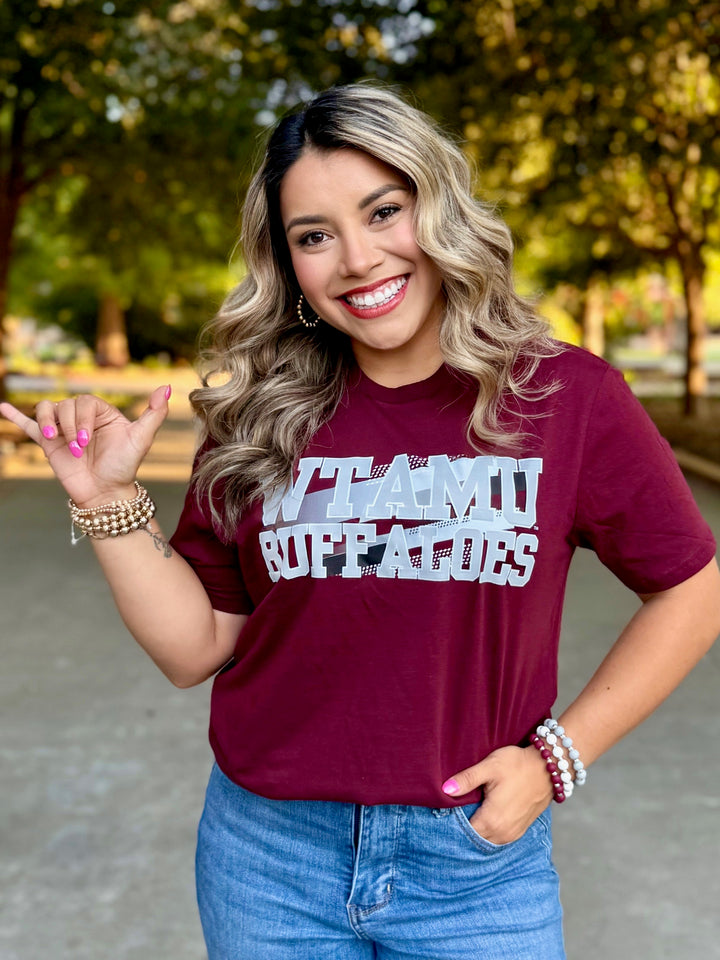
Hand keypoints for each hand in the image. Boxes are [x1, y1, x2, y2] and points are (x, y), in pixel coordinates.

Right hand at [0, 385, 171, 506]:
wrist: (105, 493)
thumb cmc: (124, 466)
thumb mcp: (141, 438)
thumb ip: (154, 413)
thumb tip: (167, 387)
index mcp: (101, 411)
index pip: (83, 402)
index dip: (82, 419)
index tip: (87, 441)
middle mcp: (80, 416)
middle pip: (64, 405)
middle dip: (70, 427)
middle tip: (80, 449)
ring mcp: (62, 428)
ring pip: (46, 409)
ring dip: (48, 423)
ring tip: (56, 441)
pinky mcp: (47, 443)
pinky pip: (28, 425)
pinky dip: (14, 416)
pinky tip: (2, 407)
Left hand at [442, 745, 553, 844]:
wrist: (548, 767)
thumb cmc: (518, 765)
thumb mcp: (490, 767)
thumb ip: (466, 780)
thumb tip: (445, 790)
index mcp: (491, 820)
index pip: (463, 832)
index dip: (451, 824)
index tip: (443, 814)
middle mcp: (502, 833)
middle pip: (474, 838)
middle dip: (462, 829)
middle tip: (450, 814)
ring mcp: (513, 834)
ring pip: (486, 840)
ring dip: (476, 831)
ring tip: (466, 815)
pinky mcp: (520, 830)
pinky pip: (498, 838)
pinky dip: (489, 831)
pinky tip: (483, 817)